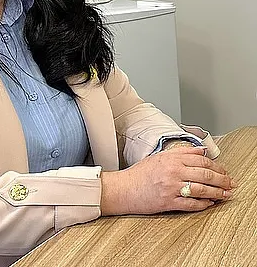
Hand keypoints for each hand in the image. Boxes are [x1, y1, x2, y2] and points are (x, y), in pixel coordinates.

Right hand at [100, 146, 235, 215]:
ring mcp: (171, 187)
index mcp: (170, 158)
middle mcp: (172, 171)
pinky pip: (192, 204)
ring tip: (226, 194)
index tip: (223, 170)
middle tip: (230, 183)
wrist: (124, 188)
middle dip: (222, 179)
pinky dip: (204, 204)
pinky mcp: (169, 202)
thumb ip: (181, 153)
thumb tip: (201, 151)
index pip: (200, 159)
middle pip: (204, 173)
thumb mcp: (159, 157)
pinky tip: (210, 203)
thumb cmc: (139, 174)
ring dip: (217, 192)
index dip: (216, 165)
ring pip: (202, 189)